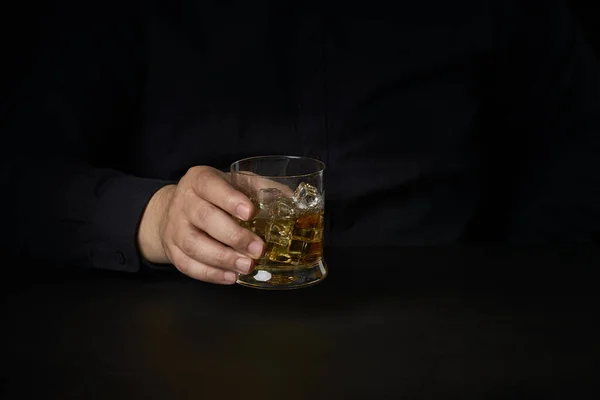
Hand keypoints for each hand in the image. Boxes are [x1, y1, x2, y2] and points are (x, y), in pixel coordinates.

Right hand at [137, 166, 264, 283]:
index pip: (211, 185)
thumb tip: (292, 200)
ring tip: (247, 266)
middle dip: (234, 236)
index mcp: (199, 180)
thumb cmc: (213, 195)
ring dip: (223, 258)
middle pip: (204, 218)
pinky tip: (231, 277)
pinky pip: (188, 265)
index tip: (250, 212)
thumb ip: (260, 188)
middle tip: (258, 248)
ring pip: (194, 245)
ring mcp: (174, 227)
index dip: (230, 199)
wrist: (173, 210)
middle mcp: (183, 202)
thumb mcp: (233, 182)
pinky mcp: (172, 251)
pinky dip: (210, 274)